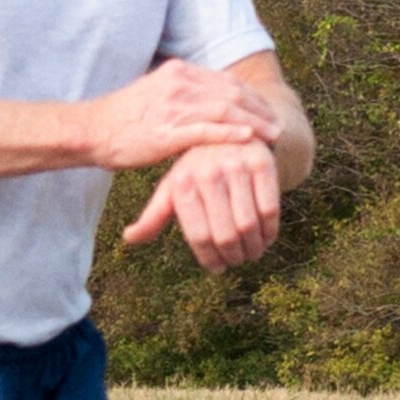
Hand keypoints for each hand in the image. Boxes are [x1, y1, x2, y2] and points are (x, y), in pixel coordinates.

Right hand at [85, 60, 283, 171]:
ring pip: (225, 110)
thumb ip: (179, 92)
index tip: (267, 109)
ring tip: (273, 135)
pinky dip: (231, 134)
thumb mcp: (153, 93)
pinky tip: (249, 139)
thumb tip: (201, 98)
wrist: (91, 130)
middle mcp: (179, 84)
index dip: (251, 95)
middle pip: (232, 92)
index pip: (225, 81)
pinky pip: (207, 131)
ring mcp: (173, 107)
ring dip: (254, 122)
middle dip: (260, 108)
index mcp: (178, 72)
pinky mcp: (167, 132)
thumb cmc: (121, 118)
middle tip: (278, 124)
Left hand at [122, 141, 279, 271]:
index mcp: (182, 182)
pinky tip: (266, 237)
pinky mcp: (262, 162)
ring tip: (252, 253)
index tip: (218, 268)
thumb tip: (129, 238)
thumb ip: (153, 215)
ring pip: (248, 225)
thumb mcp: (173, 187)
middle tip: (238, 261)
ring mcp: (236, 166)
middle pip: (225, 234)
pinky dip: (270, 230)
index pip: (198, 235)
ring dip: (253, 248)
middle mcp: (208, 172)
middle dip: (233, 256)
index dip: (210, 258)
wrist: (230, 131)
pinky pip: (270, 209)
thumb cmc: (197, 168)